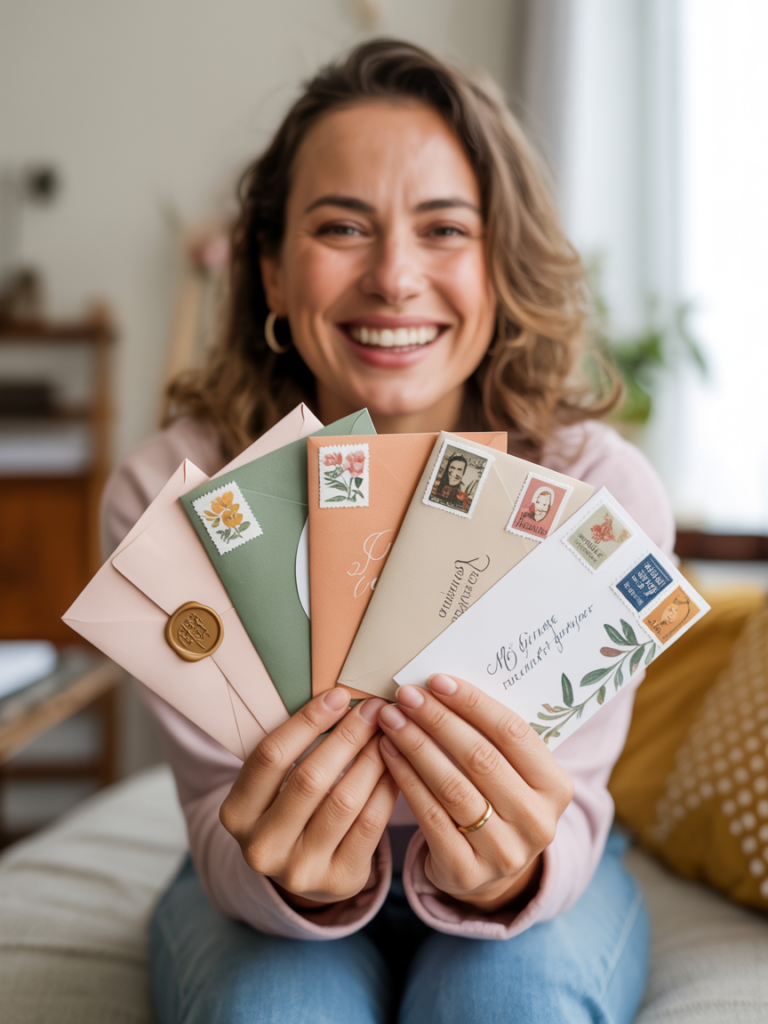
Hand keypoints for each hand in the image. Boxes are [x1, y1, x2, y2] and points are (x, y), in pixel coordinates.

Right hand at [220, 689, 397, 906]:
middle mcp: (262, 847)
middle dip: (348, 736)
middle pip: (311, 778)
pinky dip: (385, 787)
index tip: (339, 696)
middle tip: (374, 708)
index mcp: (236, 814)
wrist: (302, 870)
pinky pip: (370, 823)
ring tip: (388, 731)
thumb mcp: (272, 785)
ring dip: (372, 757)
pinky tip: (395, 763)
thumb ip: (291, 748)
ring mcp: (300, 870)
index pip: (271, 757)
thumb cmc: (289, 809)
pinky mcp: (339, 880)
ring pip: (345, 800)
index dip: (307, 722)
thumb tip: (338, 697)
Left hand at [377, 674, 573, 912]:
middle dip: (437, 720)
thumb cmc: (496, 801)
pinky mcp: (466, 871)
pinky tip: (388, 753)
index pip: (513, 732)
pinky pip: (430, 815)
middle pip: (480, 757)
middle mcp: (536, 822)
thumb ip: (493, 736)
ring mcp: (503, 851)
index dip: (473, 703)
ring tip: (391, 719)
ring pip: (451, 785)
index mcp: (556, 787)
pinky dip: (406, 778)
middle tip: (406, 695)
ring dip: (416, 745)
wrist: (488, 870)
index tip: (436, 680)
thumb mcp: (512, 773)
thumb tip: (445, 685)